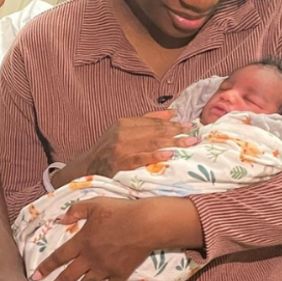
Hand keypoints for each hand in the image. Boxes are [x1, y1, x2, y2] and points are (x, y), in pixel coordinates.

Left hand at [33, 197, 155, 280]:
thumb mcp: (93, 205)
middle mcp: (90, 258)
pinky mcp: (121, 273)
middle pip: (68, 276)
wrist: (146, 223)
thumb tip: (59, 219)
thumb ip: (75, 211)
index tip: (34, 277)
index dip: (45, 267)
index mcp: (81, 242)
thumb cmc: (120, 211)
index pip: (58, 257)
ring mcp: (105, 267)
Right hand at [55, 112, 195, 185]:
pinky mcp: (120, 163)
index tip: (188, 125)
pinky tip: (169, 155)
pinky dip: (156, 156)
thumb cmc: (108, 149)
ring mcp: (120, 148)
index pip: (152, 122)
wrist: (87, 166)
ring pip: (151, 143)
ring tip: (189, 143)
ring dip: (173, 143)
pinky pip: (141, 158)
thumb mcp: (123, 130)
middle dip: (176, 132)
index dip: (172, 123)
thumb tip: (172, 113)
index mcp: (123, 123)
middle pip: (154, 131)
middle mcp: (122, 133)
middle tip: (194, 135)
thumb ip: (147, 121)